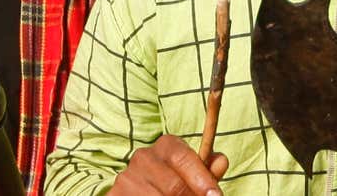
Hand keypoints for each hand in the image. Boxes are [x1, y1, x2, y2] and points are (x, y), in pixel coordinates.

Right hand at [110, 135, 228, 194]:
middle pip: (173, 185)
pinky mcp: (116, 194)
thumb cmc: (175, 181)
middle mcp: (144, 157)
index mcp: (166, 146)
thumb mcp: (192, 174)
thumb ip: (206, 171)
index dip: (201, 179)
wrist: (141, 191)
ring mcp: (127, 177)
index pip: (182, 157)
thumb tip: (221, 161)